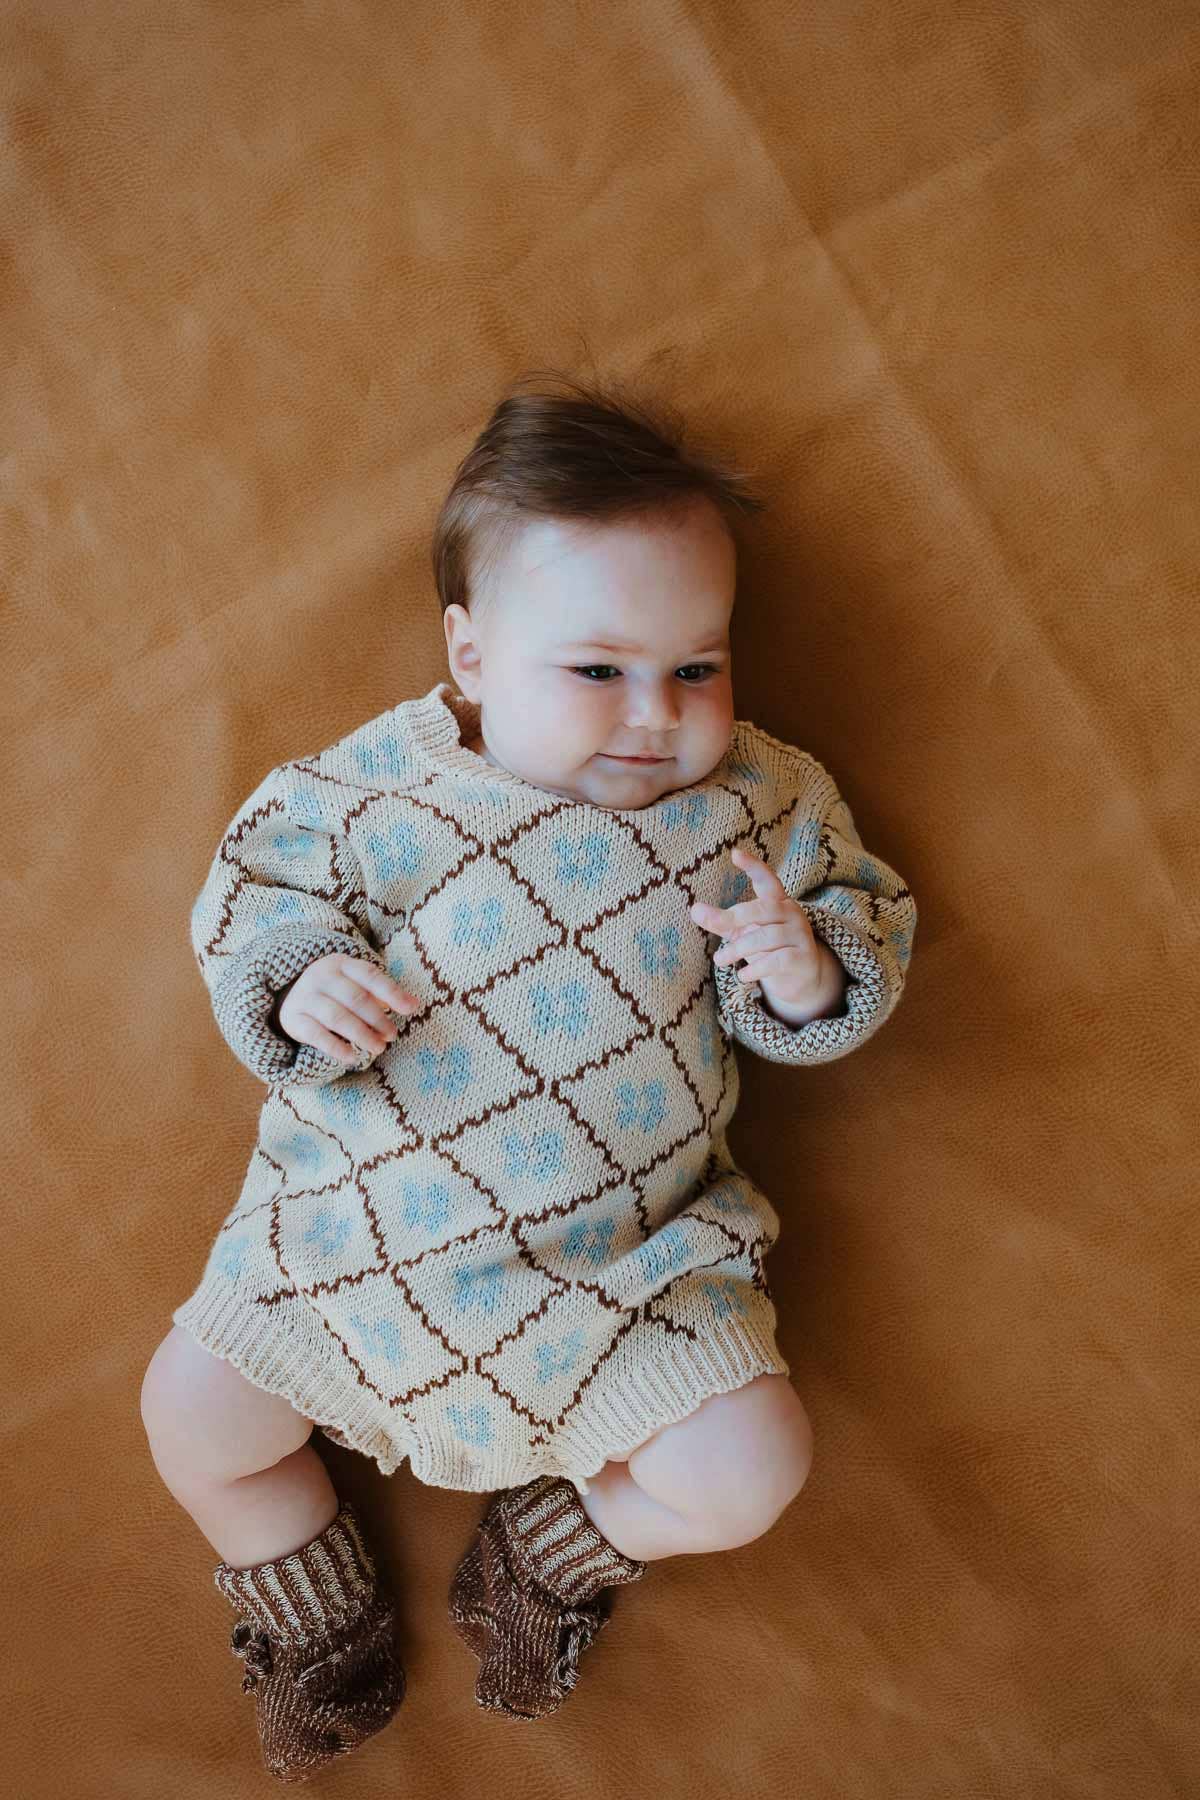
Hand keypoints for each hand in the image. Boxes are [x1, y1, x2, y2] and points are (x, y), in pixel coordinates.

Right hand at [273, 954, 418, 1065]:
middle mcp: (321, 976)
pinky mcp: (293, 1018)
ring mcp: (305, 996)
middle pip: (355, 998)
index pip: (370, 976)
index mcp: (341, 964)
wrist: (290, 996)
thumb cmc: (335, 991)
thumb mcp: (355, 984)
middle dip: (378, 1019)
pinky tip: (353, 1058)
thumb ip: (381, 992)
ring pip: (337, 1017)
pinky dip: (336, 1048)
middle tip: (392, 1035)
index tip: (411, 1009)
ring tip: (379, 1048)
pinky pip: (316, 1035)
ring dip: (362, 1035)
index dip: (392, 993)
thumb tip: (413, 1005)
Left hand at [689, 845, 844, 1023]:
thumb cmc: (769, 948)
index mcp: (778, 901)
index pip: (767, 879)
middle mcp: (792, 914)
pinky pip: (778, 960)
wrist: (802, 978)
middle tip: (716, 925)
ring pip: (767, 937)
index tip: (735, 853)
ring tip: (719, 959)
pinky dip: (756, 968)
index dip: (753, 866)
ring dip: (739, 949)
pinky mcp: (803, 958)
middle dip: (736, 917)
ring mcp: (800, 936)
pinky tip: (742, 975)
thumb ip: (722, 921)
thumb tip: (694, 909)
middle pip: (764, 909)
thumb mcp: (744, 932)